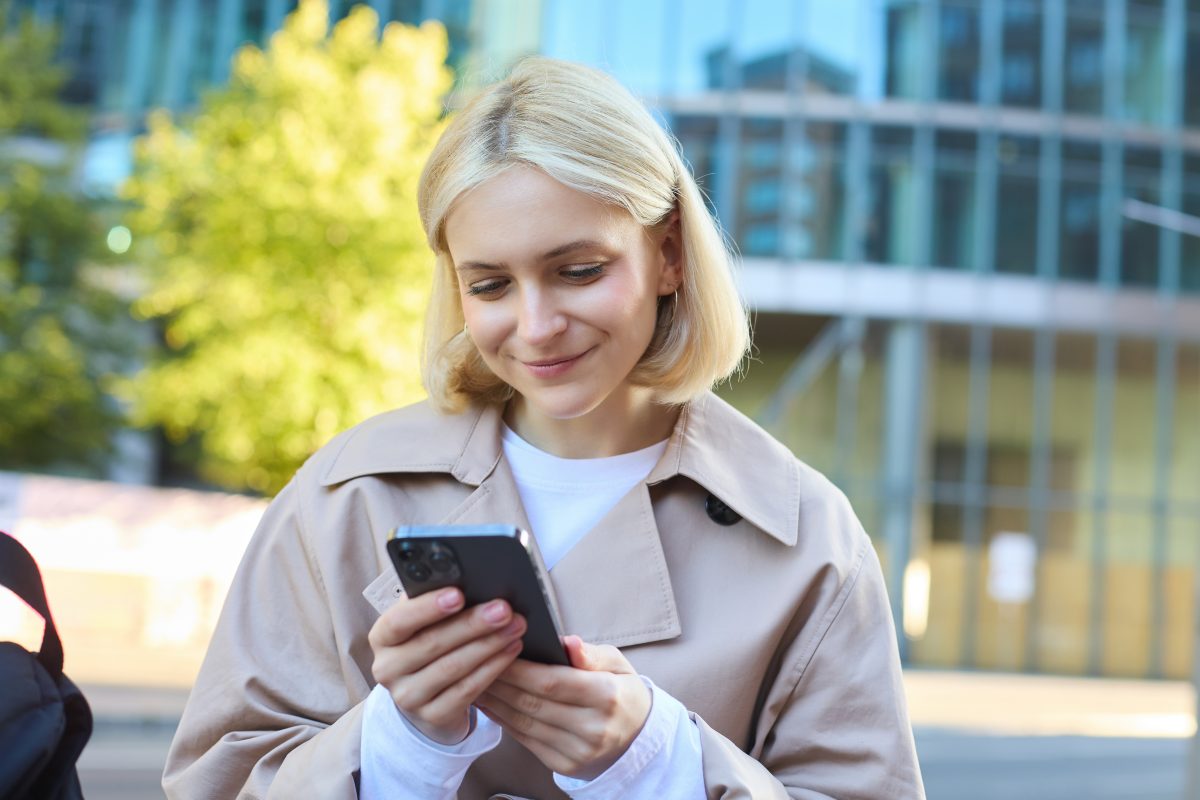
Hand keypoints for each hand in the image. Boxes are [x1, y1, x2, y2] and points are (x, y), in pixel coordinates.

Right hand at [368, 587, 526, 744]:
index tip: (458, 594)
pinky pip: (466, 691)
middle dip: (472, 624)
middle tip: (504, 609)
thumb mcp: (425, 623)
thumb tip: (471, 580)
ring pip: (452, 668)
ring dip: (488, 645)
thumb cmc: (431, 645)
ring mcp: (407, 697)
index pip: (399, 620)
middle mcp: (387, 669)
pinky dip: (492, 669)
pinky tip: (511, 652)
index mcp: (382, 636)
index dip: (428, 607)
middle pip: (432, 643)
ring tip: (516, 627)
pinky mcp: (432, 717)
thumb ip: (437, 603)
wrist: (428, 696)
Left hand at [476, 635, 650, 780]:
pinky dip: (505, 722)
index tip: (496, 650)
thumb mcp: (618, 664)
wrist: (637, 739)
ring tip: (478, 681)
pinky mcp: (565, 766)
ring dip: (496, 702)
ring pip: (525, 723)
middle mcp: (593, 729)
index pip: (552, 681)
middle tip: (476, 663)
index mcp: (607, 697)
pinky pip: (526, 741)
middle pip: (533, 703)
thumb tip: (567, 642)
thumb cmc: (622, 692)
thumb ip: (591, 654)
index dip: (520, 668)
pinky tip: (492, 705)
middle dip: (500, 682)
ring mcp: (578, 752)